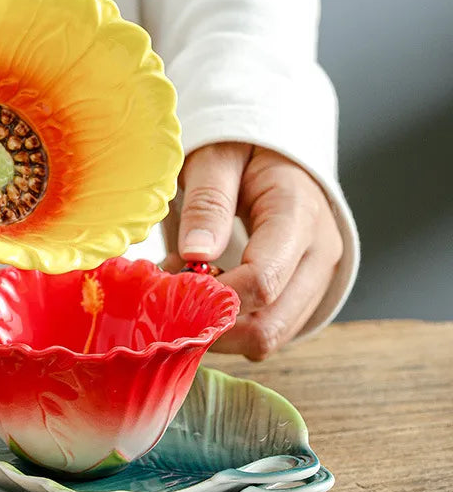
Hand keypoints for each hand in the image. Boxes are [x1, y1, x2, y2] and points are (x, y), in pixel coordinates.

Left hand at [162, 143, 342, 359]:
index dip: (212, 296)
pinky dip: (232, 327)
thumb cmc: (244, 152)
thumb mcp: (217, 159)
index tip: (172, 284)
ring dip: (220, 329)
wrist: (278, 156)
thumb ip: (207, 203)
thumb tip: (195, 254)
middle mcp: (319, 255)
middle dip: (212, 323)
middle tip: (172, 294)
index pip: (262, 280)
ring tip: (190, 290)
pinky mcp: (306, 297)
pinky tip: (209, 296)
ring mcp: (317, 280)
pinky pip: (268, 333)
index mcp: (299, 214)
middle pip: (268, 326)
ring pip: (269, 338)